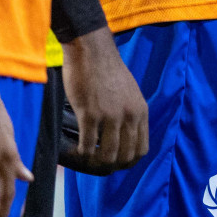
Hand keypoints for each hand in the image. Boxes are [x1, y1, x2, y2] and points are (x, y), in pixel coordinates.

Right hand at [60, 27, 148, 174]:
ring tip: (85, 157)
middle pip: (125, 156)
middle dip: (111, 165)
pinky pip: (87, 145)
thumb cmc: (107, 71)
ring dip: (95, 161)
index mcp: (141, 111)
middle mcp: (129, 116)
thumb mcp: (130, 93)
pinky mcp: (90, 114)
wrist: (92, 51)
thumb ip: (130, 113)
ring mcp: (110, 116)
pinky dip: (81, 152)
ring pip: (107, 155)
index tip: (116, 163)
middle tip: (97, 162)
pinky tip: (75, 149)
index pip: (142, 149)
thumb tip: (125, 135)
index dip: (128, 161)